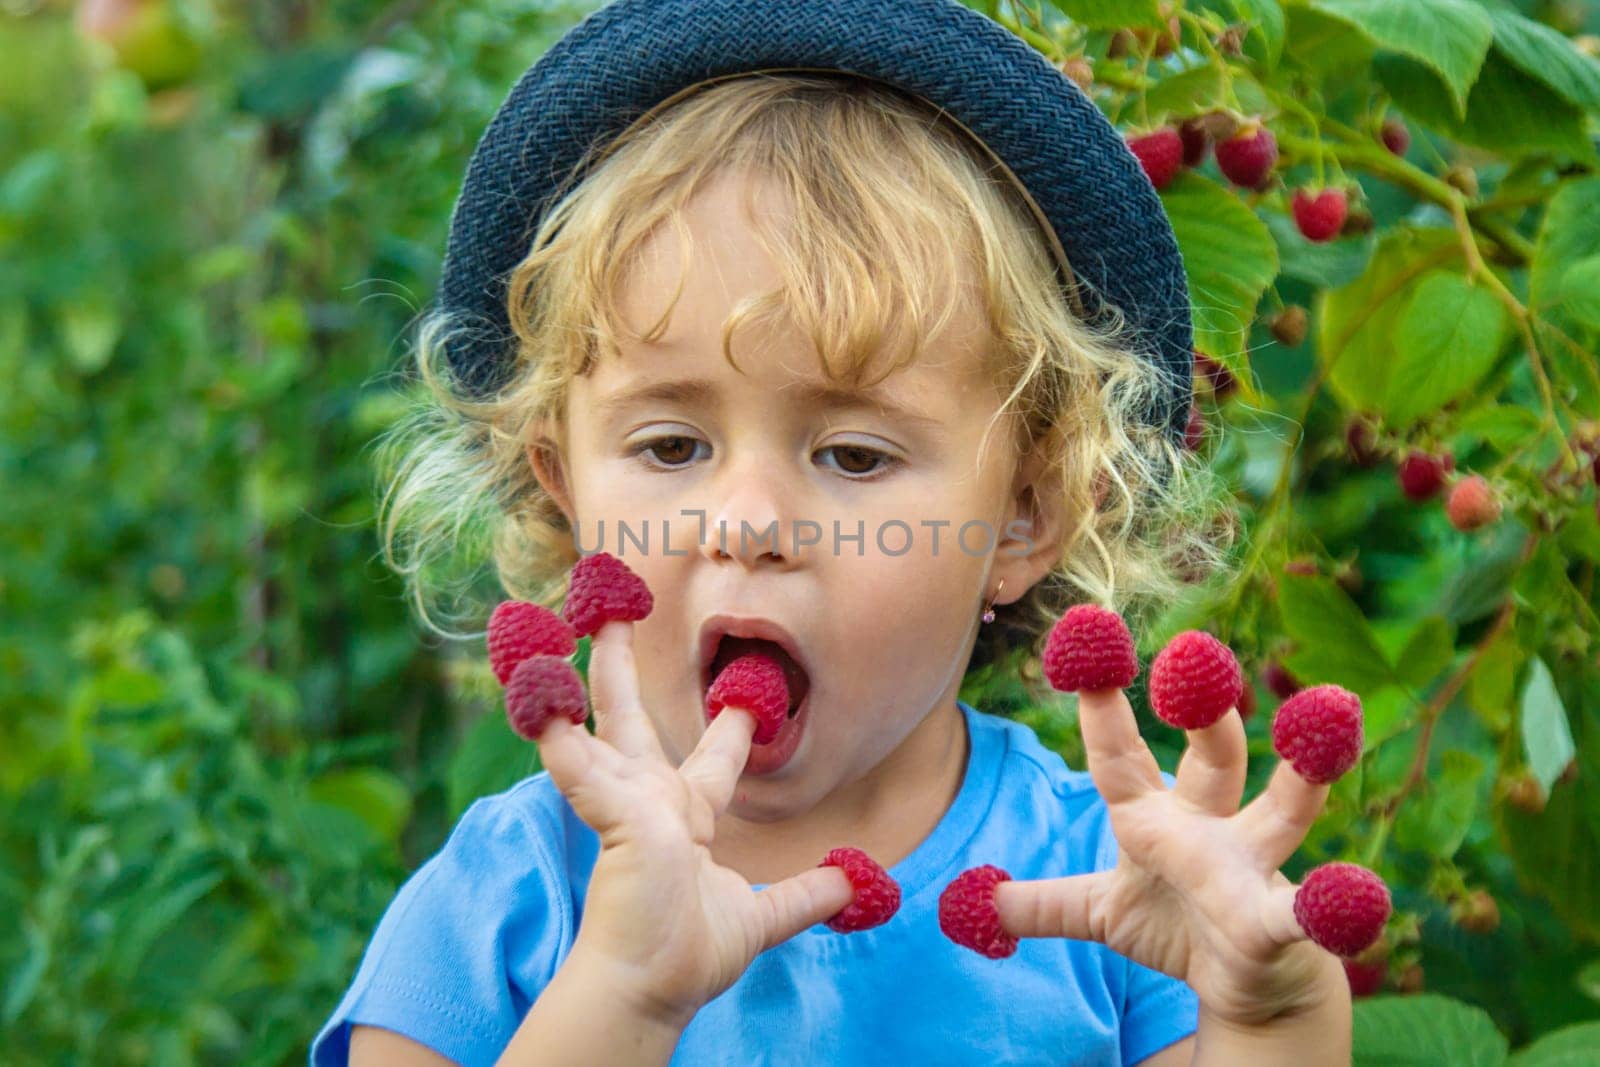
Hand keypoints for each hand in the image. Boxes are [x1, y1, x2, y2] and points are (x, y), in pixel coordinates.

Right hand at [532, 620, 853, 1026]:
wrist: (652, 984)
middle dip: (622, 664)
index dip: (732, 726)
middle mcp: (652, 799)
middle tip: (615, 607)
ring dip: (592, 670)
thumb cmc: (688, 954)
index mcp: (686, 816)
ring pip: (604, 722)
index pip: (713, 757)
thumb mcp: (759, 919)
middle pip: (632, 717)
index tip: (749, 696)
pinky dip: (557, 731)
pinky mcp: (612, 812)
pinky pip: (577, 764)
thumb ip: (806, 896)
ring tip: (572, 618)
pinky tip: (539, 696)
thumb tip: (857, 884)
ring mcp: (628, 801)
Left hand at [993, 687, 1344, 1025]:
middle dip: (1207, 711)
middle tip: (1196, 653)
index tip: (1085, 641)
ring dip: (1306, 769)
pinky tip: (1359, 897)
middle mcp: (1210, 828)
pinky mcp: (1279, 926)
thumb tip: (980, 901)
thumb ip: (1045, 904)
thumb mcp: (1101, 913)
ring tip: (1333, 709)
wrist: (1256, 985)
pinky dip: (1335, 907)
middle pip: (1213, 759)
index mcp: (1156, 820)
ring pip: (1285, 810)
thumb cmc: (1178, 926)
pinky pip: (1308, 913)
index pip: (1121, 756)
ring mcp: (1251, 871)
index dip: (1101, 706)